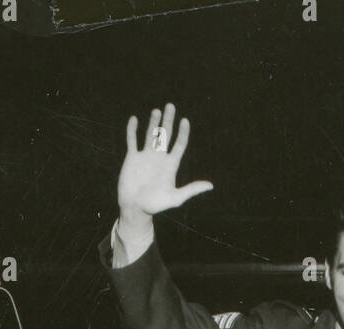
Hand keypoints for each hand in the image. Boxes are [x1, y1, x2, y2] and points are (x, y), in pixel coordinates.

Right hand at [118, 104, 213, 229]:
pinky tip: (134, 119)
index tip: (185, 121)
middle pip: (165, 135)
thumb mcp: (176, 198)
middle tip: (171, 106)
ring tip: (157, 110)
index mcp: (170, 165)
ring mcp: (145, 157)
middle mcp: (159, 158)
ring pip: (150, 135)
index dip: (183, 133)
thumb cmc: (155, 205)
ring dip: (153, 123)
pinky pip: (132, 140)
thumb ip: (191, 189)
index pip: (179, 144)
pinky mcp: (132, 158)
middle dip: (168, 121)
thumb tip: (210, 186)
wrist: (135, 208)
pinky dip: (132, 130)